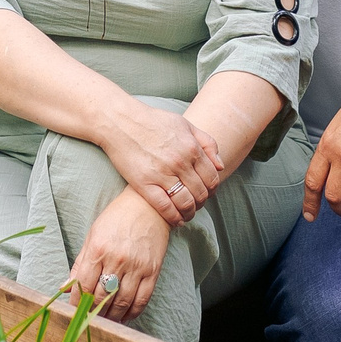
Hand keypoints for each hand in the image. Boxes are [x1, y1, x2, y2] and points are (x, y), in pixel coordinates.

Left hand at [68, 190, 172, 322]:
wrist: (148, 206)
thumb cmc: (117, 218)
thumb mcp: (93, 235)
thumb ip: (80, 263)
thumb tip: (65, 287)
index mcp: (98, 249)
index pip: (83, 285)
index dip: (77, 302)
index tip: (74, 311)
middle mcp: (117, 259)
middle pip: (102, 297)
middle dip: (93, 312)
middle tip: (89, 319)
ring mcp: (137, 266)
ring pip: (122, 302)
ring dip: (112, 316)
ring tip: (106, 319)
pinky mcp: (153, 271)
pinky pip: (142, 300)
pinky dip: (132, 312)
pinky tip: (124, 315)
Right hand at [99, 100, 222, 225]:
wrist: (120, 122)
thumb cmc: (152, 121)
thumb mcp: (185, 124)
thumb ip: (207, 142)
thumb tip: (220, 166)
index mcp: (191, 148)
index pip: (212, 178)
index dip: (212, 190)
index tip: (206, 193)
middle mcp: (179, 162)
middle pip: (201, 193)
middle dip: (202, 202)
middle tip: (196, 204)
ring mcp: (162, 174)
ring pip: (186, 203)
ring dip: (190, 213)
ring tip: (187, 214)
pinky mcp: (144, 184)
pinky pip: (165, 207)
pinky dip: (174, 218)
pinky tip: (176, 220)